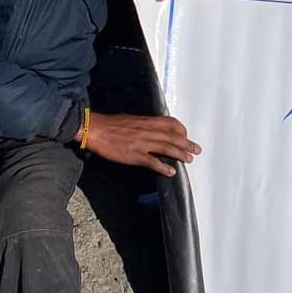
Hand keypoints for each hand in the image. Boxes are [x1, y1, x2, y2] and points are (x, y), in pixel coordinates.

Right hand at [84, 112, 200, 176]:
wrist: (95, 129)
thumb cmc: (112, 124)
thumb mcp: (132, 120)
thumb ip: (145, 124)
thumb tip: (155, 129)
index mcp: (147, 121)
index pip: (171, 123)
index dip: (182, 130)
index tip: (186, 136)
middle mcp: (147, 131)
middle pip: (173, 137)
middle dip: (186, 144)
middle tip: (197, 150)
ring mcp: (142, 143)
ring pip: (166, 148)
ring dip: (180, 154)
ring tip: (189, 159)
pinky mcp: (134, 155)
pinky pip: (152, 162)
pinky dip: (163, 167)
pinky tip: (171, 172)